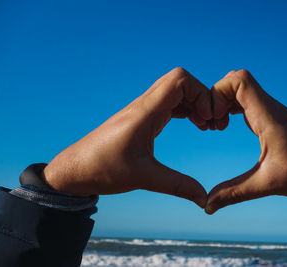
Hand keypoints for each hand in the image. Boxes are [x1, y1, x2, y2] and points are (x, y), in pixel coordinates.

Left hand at [42, 68, 210, 207]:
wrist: (75, 169)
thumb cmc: (103, 169)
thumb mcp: (144, 178)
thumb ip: (178, 186)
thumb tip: (204, 198)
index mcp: (145, 112)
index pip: (180, 80)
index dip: (201, 94)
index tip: (208, 119)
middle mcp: (144, 105)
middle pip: (180, 81)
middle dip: (202, 96)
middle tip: (211, 122)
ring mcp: (142, 109)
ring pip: (175, 90)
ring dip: (194, 102)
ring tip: (205, 125)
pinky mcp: (141, 117)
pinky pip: (168, 102)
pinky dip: (185, 108)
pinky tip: (192, 124)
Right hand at [206, 70, 286, 213]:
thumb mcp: (267, 184)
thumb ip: (234, 193)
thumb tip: (207, 206)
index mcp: (269, 118)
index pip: (240, 80)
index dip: (219, 92)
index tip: (214, 118)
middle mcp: (271, 108)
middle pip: (237, 79)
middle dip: (217, 95)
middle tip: (212, 122)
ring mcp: (272, 111)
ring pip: (242, 88)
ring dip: (224, 101)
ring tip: (217, 125)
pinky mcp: (273, 117)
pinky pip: (247, 99)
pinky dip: (231, 106)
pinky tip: (227, 126)